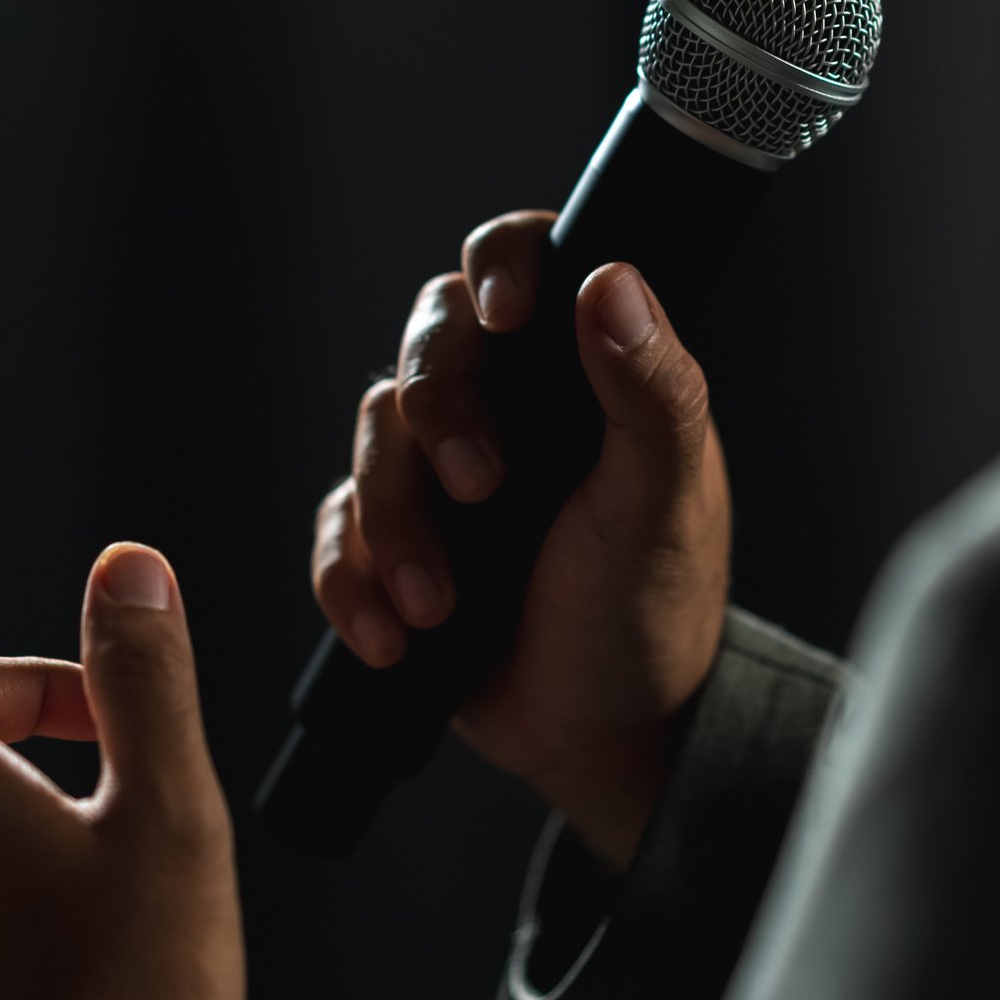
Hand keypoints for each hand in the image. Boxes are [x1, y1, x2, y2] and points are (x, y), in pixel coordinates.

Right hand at [309, 212, 730, 868]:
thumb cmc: (655, 604)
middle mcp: (504, 401)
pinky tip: (394, 636)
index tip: (507, 315)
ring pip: (372, 438)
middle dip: (438, 413)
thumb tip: (612, 279)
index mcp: (576, 368)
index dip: (500, 265)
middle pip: (428, 345)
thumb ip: (650, 389)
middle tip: (482, 489)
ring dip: (395, 521)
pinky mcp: (391, 542)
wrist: (607, 737)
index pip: (523, 263)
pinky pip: (335, 530)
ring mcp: (439, 471)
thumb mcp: (664, 498)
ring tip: (440, 603)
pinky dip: (351, 581)